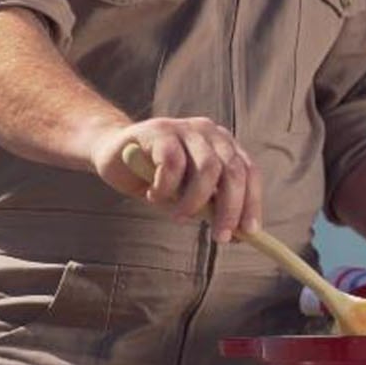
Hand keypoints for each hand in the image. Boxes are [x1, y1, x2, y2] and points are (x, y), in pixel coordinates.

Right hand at [92, 118, 262, 242]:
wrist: (113, 154)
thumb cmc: (155, 178)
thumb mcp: (188, 195)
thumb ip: (210, 206)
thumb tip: (236, 234)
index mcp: (223, 145)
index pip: (249, 172)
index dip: (252, 202)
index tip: (249, 232)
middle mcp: (209, 132)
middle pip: (233, 171)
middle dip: (230, 208)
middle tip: (220, 236)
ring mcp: (185, 128)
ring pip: (207, 169)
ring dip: (195, 202)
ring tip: (178, 217)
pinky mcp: (159, 130)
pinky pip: (172, 164)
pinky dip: (166, 188)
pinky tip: (153, 195)